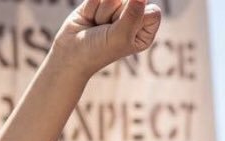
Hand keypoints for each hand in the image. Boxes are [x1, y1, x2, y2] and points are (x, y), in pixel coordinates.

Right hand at [48, 0, 162, 75]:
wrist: (70, 52)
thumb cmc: (99, 50)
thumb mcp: (121, 36)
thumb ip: (133, 15)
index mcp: (145, 31)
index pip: (154, 11)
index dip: (139, 15)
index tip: (124, 29)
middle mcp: (133, 19)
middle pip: (133, 0)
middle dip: (116, 15)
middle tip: (107, 30)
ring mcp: (116, 9)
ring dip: (103, 11)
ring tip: (98, 25)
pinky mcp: (99, 2)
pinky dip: (92, 6)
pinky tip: (90, 18)